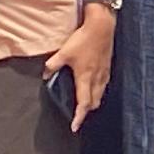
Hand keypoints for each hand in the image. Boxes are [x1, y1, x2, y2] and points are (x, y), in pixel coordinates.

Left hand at [47, 1, 115, 124]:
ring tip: (85, 104)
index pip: (83, 103)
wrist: (102, 26)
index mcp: (85, 77)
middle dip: (86, 111)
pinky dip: (98, 92)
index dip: (79, 117)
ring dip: (93, 102)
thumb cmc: (83, 39)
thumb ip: (53, 64)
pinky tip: (93, 88)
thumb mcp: (64, 52)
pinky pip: (104, 86)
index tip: (74, 127)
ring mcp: (104, 73)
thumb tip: (45, 75)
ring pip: (100, 95)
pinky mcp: (108, 67)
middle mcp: (97, 78)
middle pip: (94, 102)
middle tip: (77, 115)